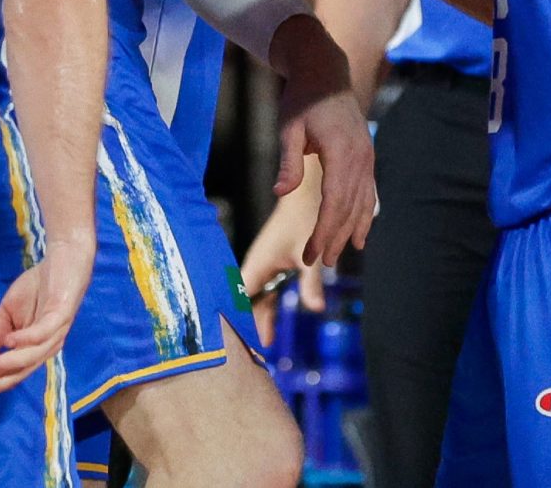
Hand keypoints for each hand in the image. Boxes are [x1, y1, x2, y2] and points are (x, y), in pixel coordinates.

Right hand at [0, 246, 92, 399]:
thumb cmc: (38, 289)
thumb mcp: (8, 315)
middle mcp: (47, 346)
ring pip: (33, 355)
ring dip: (10, 362)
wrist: (63, 260)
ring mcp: (56, 331)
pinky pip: (43, 331)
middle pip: (23, 371)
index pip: (14, 372)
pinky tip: (10, 340)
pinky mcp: (61, 314)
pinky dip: (27, 338)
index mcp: (35, 348)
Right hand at [239, 175, 326, 343]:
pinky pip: (264, 293)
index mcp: (256, 266)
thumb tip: (315, 308)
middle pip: (244, 305)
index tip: (235, 353)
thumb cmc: (307, 219)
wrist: (310, 191)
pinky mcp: (272, 264)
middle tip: (248, 359)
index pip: (237, 304)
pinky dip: (265, 309)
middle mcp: (255, 267)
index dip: (235, 327)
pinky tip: (268, 326)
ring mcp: (263, 266)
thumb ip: (312, 282)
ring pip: (254, 300)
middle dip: (245, 329)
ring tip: (258, 347)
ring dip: (256, 320)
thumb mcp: (312, 254)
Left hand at [269, 18, 376, 270]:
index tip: (311, 254)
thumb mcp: (289, 127)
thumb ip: (288, 161)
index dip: (324, 231)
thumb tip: (281, 192)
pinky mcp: (366, 156)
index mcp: (340, 151)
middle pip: (349, 207)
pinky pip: (368, 192)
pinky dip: (365, 214)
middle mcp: (359, 157)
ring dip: (351, 230)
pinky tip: (360, 233)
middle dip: (335, 237)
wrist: (326, 73)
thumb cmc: (302, 99)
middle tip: (319, 263)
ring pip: (362, 202)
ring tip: (340, 255)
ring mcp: (366, 157)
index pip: (335, 201)